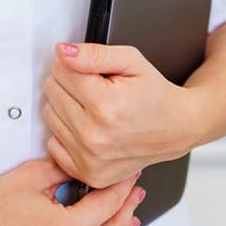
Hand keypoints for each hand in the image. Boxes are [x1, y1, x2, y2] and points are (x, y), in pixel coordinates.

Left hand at [42, 43, 197, 188]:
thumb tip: (63, 52)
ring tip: (94, 107)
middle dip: (70, 83)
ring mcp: (90, 158)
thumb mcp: (130, 61)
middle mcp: (95, 136)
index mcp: (105, 105)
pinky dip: (66, 133)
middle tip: (96, 88)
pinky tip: (88, 127)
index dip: (75, 64)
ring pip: (50, 115)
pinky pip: (53, 144)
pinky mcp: (88, 173)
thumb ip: (93, 54)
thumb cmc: (154, 95)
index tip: (92, 71)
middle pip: (51, 91)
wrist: (175, 128)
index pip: (60, 70)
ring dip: (66, 107)